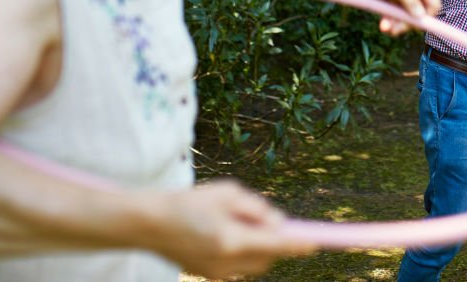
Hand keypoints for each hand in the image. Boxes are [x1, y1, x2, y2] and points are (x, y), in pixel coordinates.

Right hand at [153, 179, 314, 278]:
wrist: (150, 224)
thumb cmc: (190, 202)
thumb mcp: (227, 193)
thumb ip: (256, 207)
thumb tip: (277, 223)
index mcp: (231, 240)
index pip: (275, 244)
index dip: (298, 244)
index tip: (316, 243)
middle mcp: (227, 262)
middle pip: (269, 256)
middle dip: (275, 240)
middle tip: (265, 220)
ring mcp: (217, 273)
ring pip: (255, 262)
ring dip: (259, 246)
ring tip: (236, 222)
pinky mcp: (209, 275)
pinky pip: (239, 265)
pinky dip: (243, 251)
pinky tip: (225, 232)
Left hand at [360, 0, 441, 35]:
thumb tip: (421, 16)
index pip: (434, 6)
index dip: (427, 18)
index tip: (413, 26)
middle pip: (420, 14)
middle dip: (408, 23)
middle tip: (394, 30)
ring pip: (408, 17)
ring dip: (397, 24)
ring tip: (384, 28)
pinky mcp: (397, 1)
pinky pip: (398, 15)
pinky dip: (392, 20)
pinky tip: (384, 23)